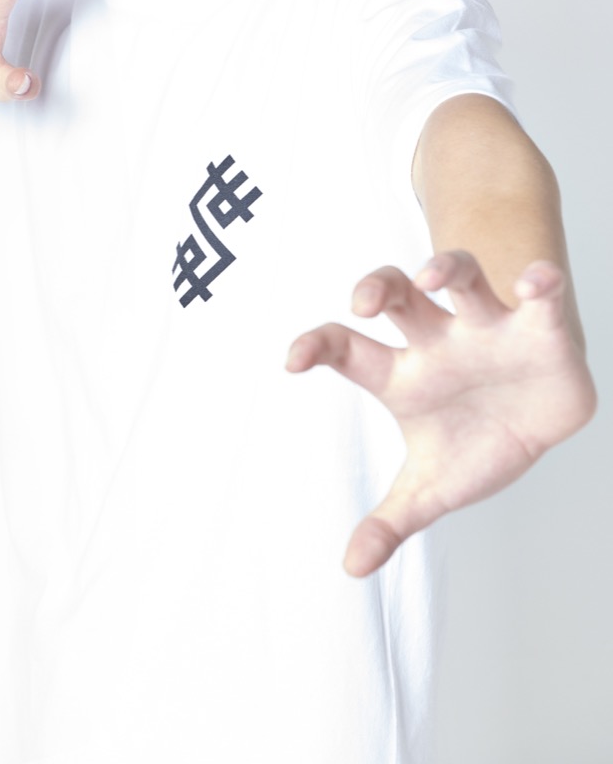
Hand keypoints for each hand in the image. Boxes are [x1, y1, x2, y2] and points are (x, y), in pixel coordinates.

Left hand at [284, 251, 596, 576]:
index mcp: (405, 375)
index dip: (319, 345)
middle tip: (364, 303)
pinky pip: (539, 294)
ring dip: (446, 267)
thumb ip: (392, 521)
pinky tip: (536, 282)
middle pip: (398, 295)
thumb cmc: (475, 440)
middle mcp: (439, 340)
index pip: (349, 350)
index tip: (294, 359)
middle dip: (379, 287)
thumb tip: (353, 567)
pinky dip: (540, 284)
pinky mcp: (539, 329)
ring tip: (433, 276)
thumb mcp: (433, 486)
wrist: (540, 420)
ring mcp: (487, 327)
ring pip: (460, 276)